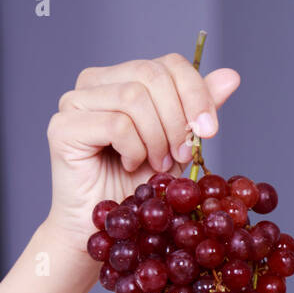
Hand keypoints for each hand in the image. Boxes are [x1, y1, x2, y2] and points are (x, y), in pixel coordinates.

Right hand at [43, 54, 240, 249]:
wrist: (106, 228)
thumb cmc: (136, 187)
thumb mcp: (178, 145)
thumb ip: (196, 110)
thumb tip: (230, 76)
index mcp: (121, 78)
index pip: (167, 64)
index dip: (195, 93)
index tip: (209, 130)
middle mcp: (94, 82)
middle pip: (151, 75)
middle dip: (177, 119)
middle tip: (179, 156)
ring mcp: (74, 102)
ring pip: (134, 97)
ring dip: (156, 138)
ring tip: (155, 164)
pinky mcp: (62, 127)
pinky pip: (116, 123)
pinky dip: (134, 149)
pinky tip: (129, 166)